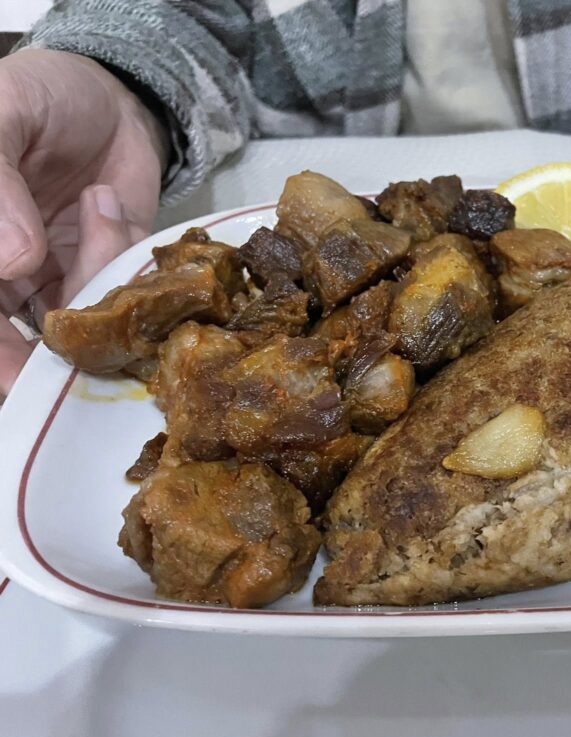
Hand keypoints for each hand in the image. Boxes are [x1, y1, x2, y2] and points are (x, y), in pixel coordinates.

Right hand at [0, 49, 166, 393]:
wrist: (110, 91)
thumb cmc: (40, 94)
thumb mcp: (3, 114)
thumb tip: (12, 261)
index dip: (0, 354)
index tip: (20, 377)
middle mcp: (6, 273)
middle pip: (27, 336)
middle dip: (59, 337)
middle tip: (90, 325)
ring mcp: (57, 277)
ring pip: (80, 315)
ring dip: (97, 272)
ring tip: (97, 201)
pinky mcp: (107, 271)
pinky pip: (122, 291)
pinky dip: (124, 260)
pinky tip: (107, 204)